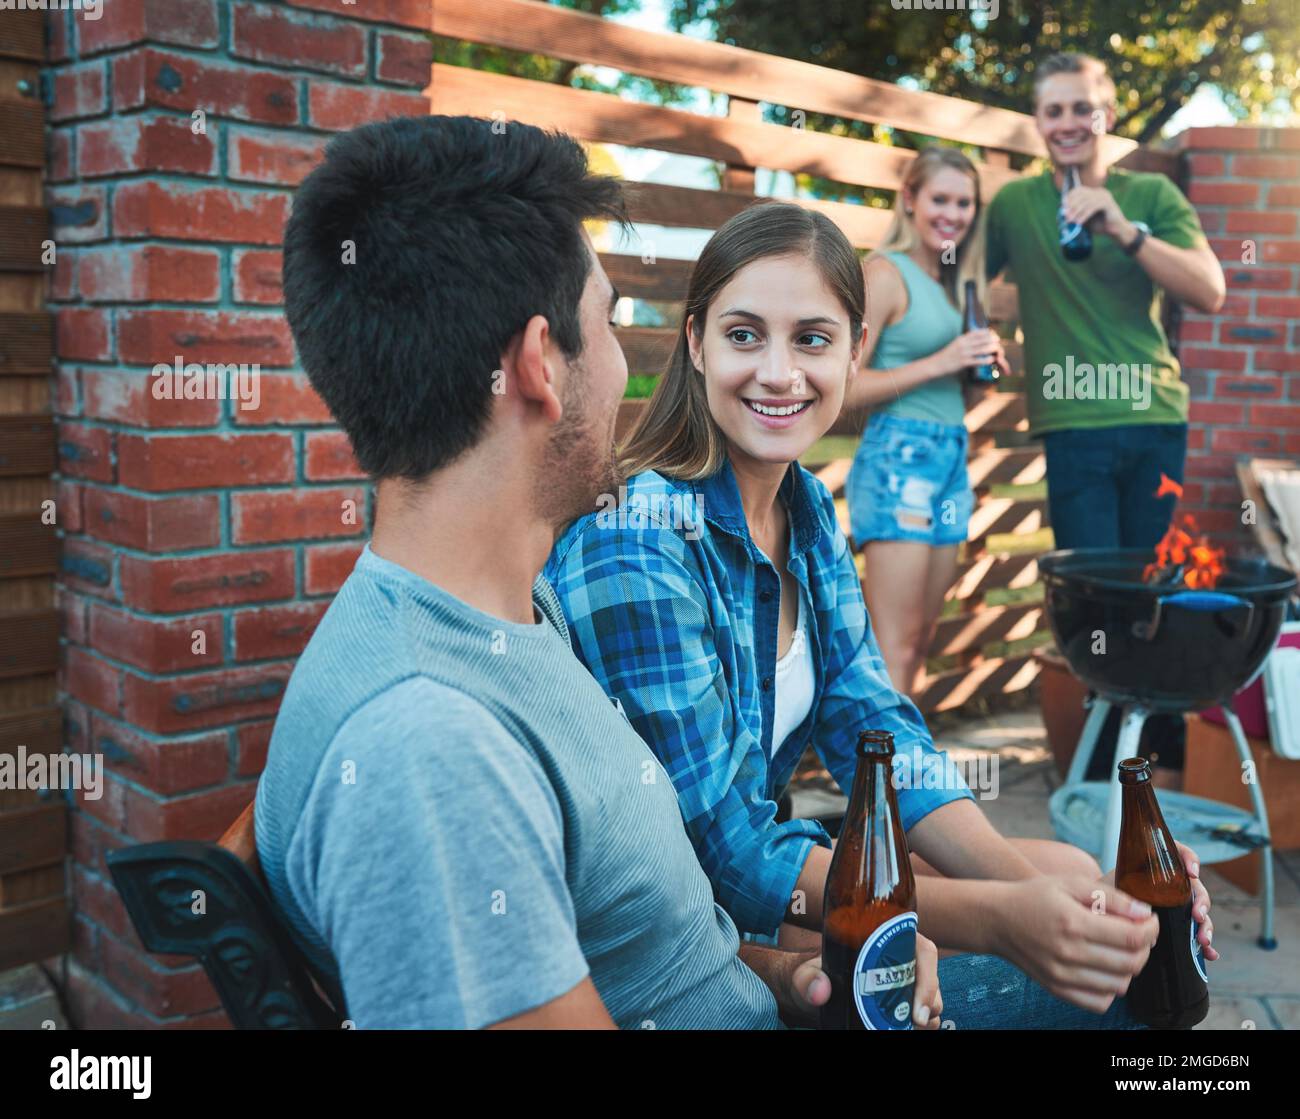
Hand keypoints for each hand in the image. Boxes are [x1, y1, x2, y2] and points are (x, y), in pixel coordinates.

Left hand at [785, 936, 940, 1029]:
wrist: (806, 990)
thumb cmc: (809, 974)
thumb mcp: (805, 973)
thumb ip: (808, 978)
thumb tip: (820, 991)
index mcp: (886, 941)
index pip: (923, 950)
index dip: (929, 976)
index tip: (919, 1006)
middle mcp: (899, 960)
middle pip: (931, 978)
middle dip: (930, 1001)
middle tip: (917, 1022)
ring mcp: (901, 983)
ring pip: (930, 998)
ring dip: (928, 1015)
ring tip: (913, 1027)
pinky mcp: (898, 1003)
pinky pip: (921, 1013)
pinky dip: (921, 1023)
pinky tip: (910, 1029)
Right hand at [934, 329, 1003, 376]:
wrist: (936, 364)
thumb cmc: (947, 356)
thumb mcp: (955, 345)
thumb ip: (965, 342)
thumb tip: (976, 341)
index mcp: (962, 339)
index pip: (978, 332)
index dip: (987, 333)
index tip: (993, 334)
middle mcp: (963, 344)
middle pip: (982, 339)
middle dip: (992, 340)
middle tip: (998, 342)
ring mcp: (964, 353)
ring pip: (982, 349)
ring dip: (992, 349)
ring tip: (997, 350)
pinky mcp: (963, 362)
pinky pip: (978, 360)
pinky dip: (986, 360)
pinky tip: (991, 360)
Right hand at [992, 876, 1157, 1013]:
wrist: (996, 919)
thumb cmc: (1033, 896)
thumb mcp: (1070, 883)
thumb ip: (1111, 896)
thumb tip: (1143, 913)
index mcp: (1073, 923)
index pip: (1132, 938)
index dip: (1151, 930)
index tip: (1149, 920)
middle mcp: (1069, 953)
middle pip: (1131, 964)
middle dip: (1144, 947)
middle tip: (1136, 932)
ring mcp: (1062, 975)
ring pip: (1120, 985)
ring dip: (1129, 968)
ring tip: (1119, 949)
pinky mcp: (1058, 989)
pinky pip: (1100, 1002)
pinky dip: (1110, 988)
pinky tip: (1103, 967)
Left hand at [1062, 184, 1129, 240]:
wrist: (1116, 231)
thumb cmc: (1099, 225)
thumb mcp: (1085, 218)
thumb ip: (1076, 214)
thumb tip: (1063, 214)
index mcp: (1094, 193)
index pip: (1079, 190)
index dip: (1070, 197)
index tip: (1062, 206)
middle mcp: (1100, 192)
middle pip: (1082, 195)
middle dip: (1071, 205)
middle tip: (1064, 215)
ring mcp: (1105, 196)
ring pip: (1086, 202)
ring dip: (1076, 212)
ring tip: (1070, 221)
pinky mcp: (1108, 203)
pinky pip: (1093, 207)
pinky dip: (1084, 215)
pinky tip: (1079, 223)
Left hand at [1097, 842, 1217, 961]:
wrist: (1100, 915)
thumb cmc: (1104, 897)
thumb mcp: (1108, 888)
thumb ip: (1118, 895)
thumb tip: (1135, 916)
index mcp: (1153, 868)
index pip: (1177, 854)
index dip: (1189, 859)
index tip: (1192, 872)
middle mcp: (1169, 885)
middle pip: (1194, 888)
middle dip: (1201, 901)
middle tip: (1197, 915)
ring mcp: (1176, 906)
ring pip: (1199, 912)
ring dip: (1206, 925)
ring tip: (1203, 940)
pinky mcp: (1178, 925)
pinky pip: (1196, 933)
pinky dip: (1206, 944)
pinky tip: (1210, 954)